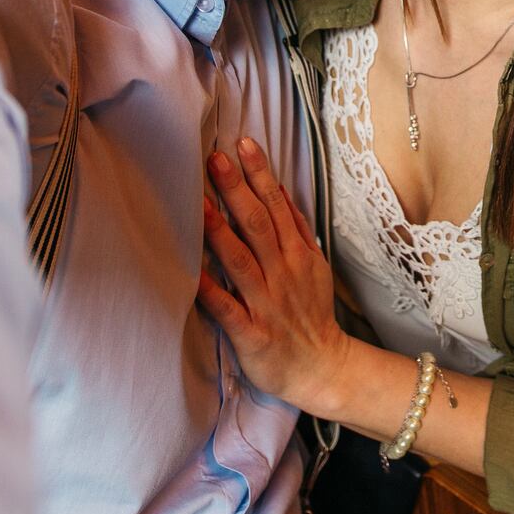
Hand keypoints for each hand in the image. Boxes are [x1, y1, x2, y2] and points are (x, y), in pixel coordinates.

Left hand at [197, 137, 352, 413]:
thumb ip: (297, 230)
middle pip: (259, 226)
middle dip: (238, 190)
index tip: (243, 145)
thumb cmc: (310, 314)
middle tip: (216, 159)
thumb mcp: (315, 267)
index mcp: (297, 256)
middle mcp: (282, 273)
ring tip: (200, 202)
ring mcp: (267, 303)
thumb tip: (279, 193)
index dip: (260, 175)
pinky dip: (211, 291)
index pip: (277, 207)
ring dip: (220, 231)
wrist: (322, 368)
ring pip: (241, 261)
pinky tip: (191, 273)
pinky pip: (228, 310)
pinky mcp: (253, 333)